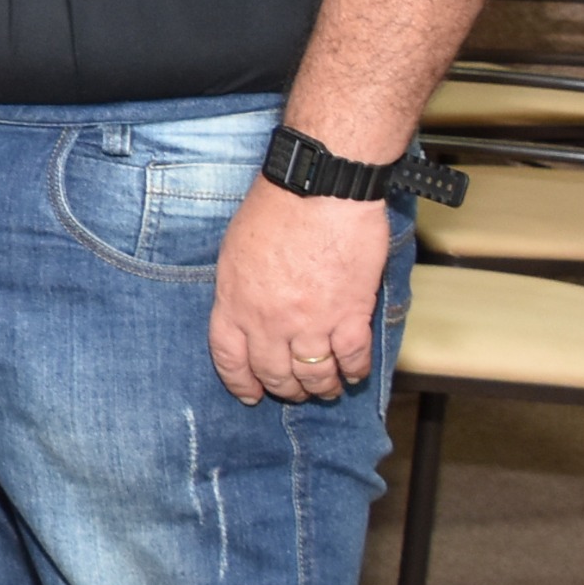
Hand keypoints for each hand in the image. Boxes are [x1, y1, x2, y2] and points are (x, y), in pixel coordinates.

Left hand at [208, 180, 388, 403]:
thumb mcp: (234, 251)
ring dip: (320, 387)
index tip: (250, 394)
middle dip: (284, 388)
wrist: (318, 190)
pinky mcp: (350, 315)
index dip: (240, 381)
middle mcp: (269, 321)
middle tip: (293, 392)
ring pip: (314, 374)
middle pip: (274, 372)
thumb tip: (246, 310)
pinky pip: (352, 358)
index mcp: (235, 303)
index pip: (229, 358)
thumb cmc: (276, 208)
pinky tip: (354, 373)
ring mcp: (311, 323)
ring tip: (325, 389)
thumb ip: (238, 289)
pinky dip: (354, 371)